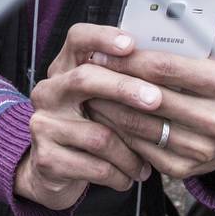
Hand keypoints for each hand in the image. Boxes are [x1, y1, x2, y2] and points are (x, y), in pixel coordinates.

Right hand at [13, 25, 158, 210]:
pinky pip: (95, 166)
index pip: (77, 39)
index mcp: (64, 69)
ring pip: (98, 135)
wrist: (52, 171)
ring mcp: (43, 125)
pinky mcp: (47, 159)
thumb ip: (122, 82)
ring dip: (131, 153)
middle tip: (156, 100)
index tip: (131, 44)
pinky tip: (129, 177)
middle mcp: (48, 92)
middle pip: (85, 79)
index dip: (103, 38)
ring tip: (147, 164)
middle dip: (125, 88)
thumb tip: (170, 70)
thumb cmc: (89, 127)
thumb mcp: (101, 100)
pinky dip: (119, 174)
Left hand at [83, 0, 214, 179]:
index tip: (104, 48)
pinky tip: (104, 114)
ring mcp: (203, 148)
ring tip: (89, 88)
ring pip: (143, 125)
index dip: (132, 58)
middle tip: (89, 67)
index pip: (169, 68)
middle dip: (116, 80)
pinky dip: (119, 131)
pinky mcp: (185, 169)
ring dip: (110, 106)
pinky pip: (142, 148)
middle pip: (152, 97)